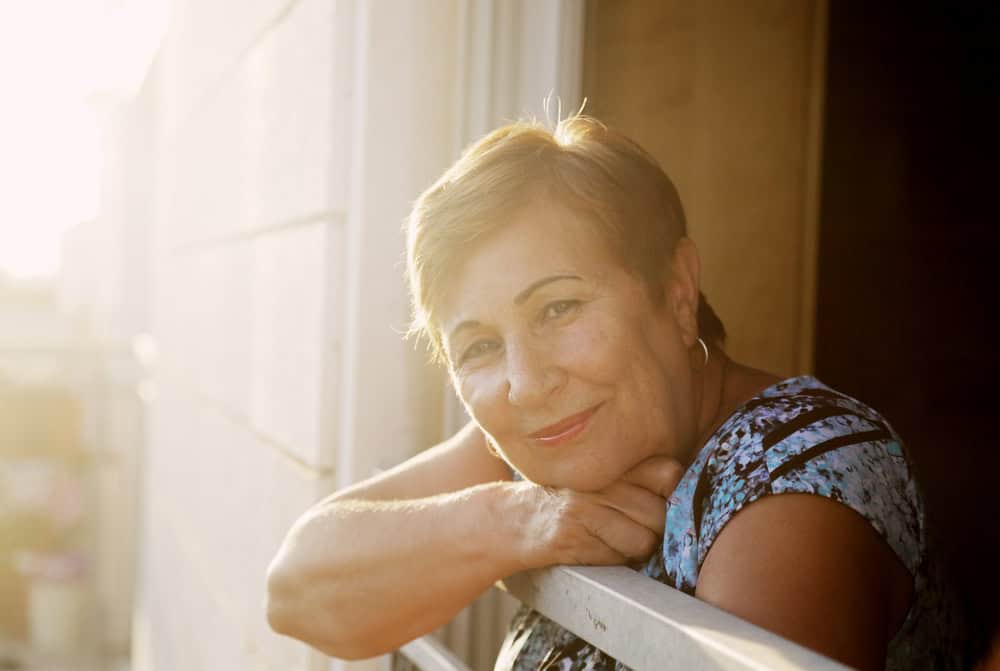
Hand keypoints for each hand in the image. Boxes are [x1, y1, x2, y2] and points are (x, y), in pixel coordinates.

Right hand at [512, 455, 684, 568]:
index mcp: (612, 463)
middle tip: (635, 528)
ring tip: (615, 540)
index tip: (664, 502)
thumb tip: (686, 496)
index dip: (674, 492)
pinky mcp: (570, 534)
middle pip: (661, 513)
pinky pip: (615, 557)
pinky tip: (594, 547)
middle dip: (655, 530)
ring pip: (643, 540)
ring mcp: (583, 507)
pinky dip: (612, 559)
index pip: (668, 471)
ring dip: (635, 549)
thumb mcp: (602, 480)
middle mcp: (600, 481)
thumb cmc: (569, 501)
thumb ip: (641, 480)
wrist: (516, 519)